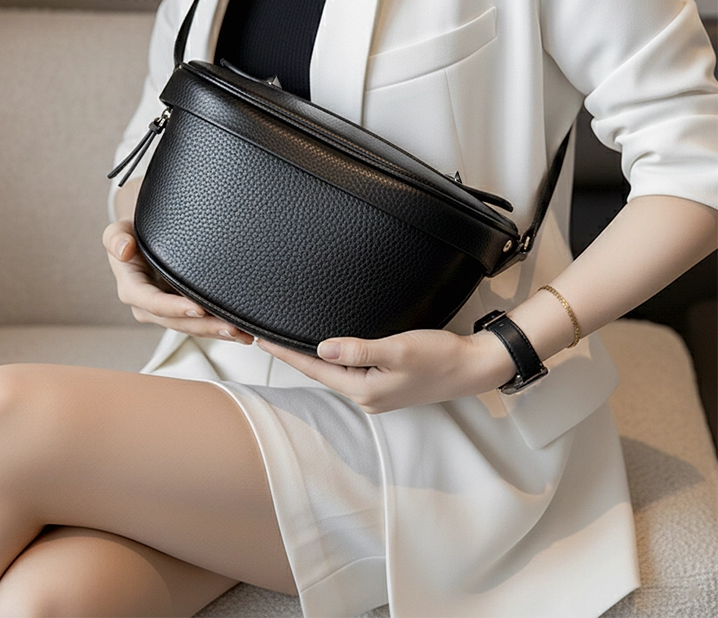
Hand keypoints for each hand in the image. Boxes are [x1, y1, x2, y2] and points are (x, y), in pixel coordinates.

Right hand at [102, 220, 253, 342]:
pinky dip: (220, 329)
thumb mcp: (118, 232)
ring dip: (218, 332)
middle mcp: (148, 307)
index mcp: (132, 290)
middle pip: (178, 322)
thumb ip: (116, 238)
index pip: (153, 303)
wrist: (140, 242)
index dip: (175, 308)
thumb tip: (123, 250)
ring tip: (244, 334)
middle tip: (232, 328)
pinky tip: (242, 333)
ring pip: (193, 328)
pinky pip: (201, 325)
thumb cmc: (131, 236)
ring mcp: (166, 313)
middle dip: (205, 327)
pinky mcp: (182, 313)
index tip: (198, 308)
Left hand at [257, 329, 515, 412]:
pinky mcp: (386, 385)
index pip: (315, 370)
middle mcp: (366, 397)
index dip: (288, 354)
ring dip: (313, 359)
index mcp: (365, 390)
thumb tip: (322, 349)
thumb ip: (358, 350)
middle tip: (268, 338)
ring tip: (289, 342)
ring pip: (335, 373)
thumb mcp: (397, 350)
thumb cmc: (438, 357)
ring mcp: (376, 393)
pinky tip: (328, 350)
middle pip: (321, 374)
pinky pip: (350, 372)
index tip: (263, 341)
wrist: (471, 367)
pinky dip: (334, 360)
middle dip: (294, 357)